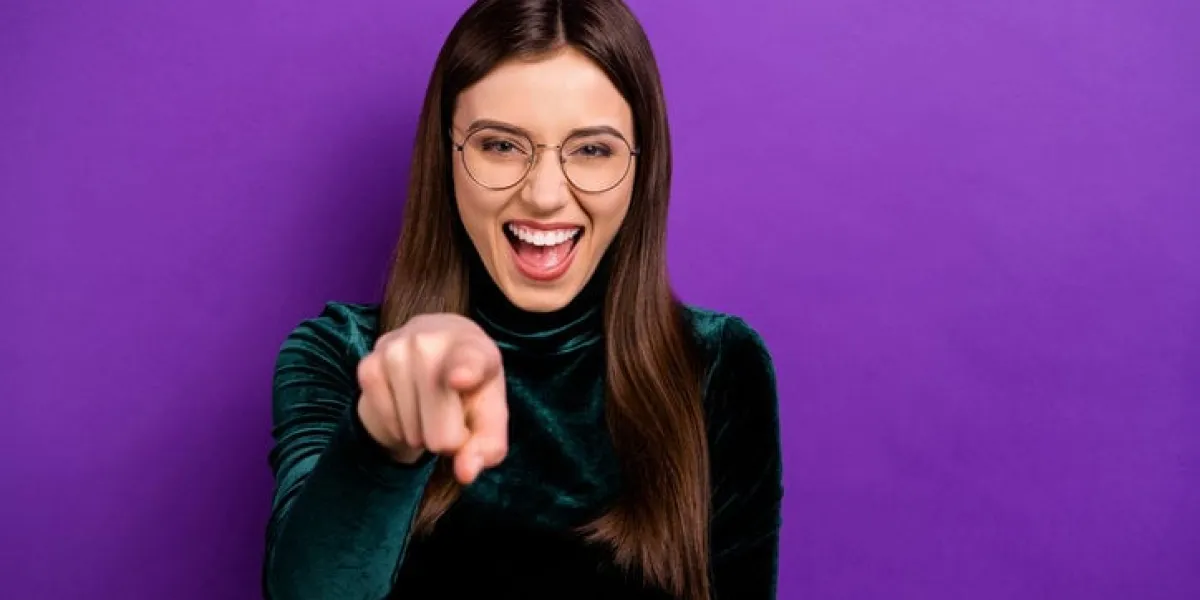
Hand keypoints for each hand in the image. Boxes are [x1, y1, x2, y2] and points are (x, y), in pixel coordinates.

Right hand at [356, 313, 507, 483]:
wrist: (433, 351)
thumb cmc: (469, 389)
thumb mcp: (489, 416)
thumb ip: (487, 446)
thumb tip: (465, 473)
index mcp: (475, 348)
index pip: (470, 361)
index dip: (466, 373)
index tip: (459, 379)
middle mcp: (433, 340)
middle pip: (441, 430)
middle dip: (448, 438)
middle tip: (451, 416)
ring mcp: (396, 349)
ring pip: (412, 430)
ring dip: (422, 433)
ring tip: (430, 408)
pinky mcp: (368, 364)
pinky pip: (387, 423)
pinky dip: (399, 428)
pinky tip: (408, 408)